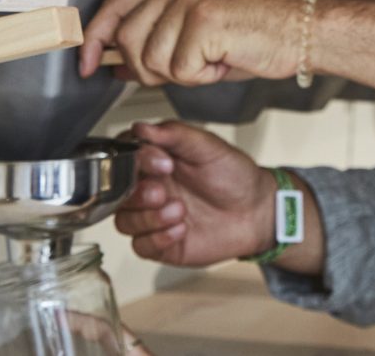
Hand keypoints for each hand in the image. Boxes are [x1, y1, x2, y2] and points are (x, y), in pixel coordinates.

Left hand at [80, 0, 304, 86]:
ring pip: (152, 59)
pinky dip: (202, 78)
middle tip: (187, 69)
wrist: (303, 32)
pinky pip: (181, 70)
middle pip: (128, 40)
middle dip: (148, 69)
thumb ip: (158, 44)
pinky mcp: (205, 21)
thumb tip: (118, 65)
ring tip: (212, 61)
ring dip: (182, 75)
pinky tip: (223, 62)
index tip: (86, 64)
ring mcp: (191, 1)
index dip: (94, 38)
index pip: (115, 7)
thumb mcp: (200, 36)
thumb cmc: (259, 35)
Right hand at [112, 121, 275, 266]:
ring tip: (179, 211)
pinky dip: (158, 238)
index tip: (163, 163)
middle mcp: (150, 188)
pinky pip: (141, 246)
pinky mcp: (161, 244)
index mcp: (155, 162)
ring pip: (124, 221)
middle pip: (118, 193)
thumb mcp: (208, 147)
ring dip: (149, 218)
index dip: (137, 161)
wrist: (257, 211)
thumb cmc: (234, 176)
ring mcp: (153, 217)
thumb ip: (175, 135)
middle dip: (138, 194)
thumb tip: (142, 128)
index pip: (124, 158)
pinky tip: (181, 229)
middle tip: (163, 192)